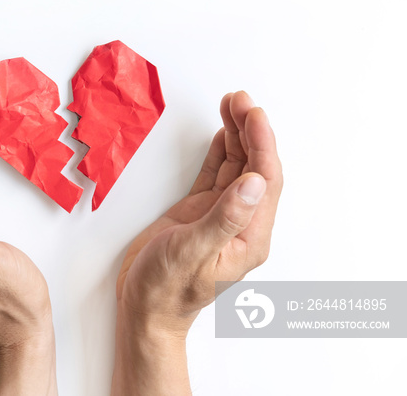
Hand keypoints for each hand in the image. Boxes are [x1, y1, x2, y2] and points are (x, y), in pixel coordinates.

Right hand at [111, 91, 282, 394]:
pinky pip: (215, 176)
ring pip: (236, 168)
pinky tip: (222, 133)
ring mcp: (219, 216)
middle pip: (254, 167)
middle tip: (238, 99)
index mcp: (248, 236)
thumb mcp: (193, 253)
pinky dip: (220, 153)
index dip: (261, 143)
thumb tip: (254, 182)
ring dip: (236, 136)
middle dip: (250, 131)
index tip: (252, 113)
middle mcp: (240, 223)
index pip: (264, 180)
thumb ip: (224, 218)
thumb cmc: (167, 290)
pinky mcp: (199, 213)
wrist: (145, 309)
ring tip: (230, 104)